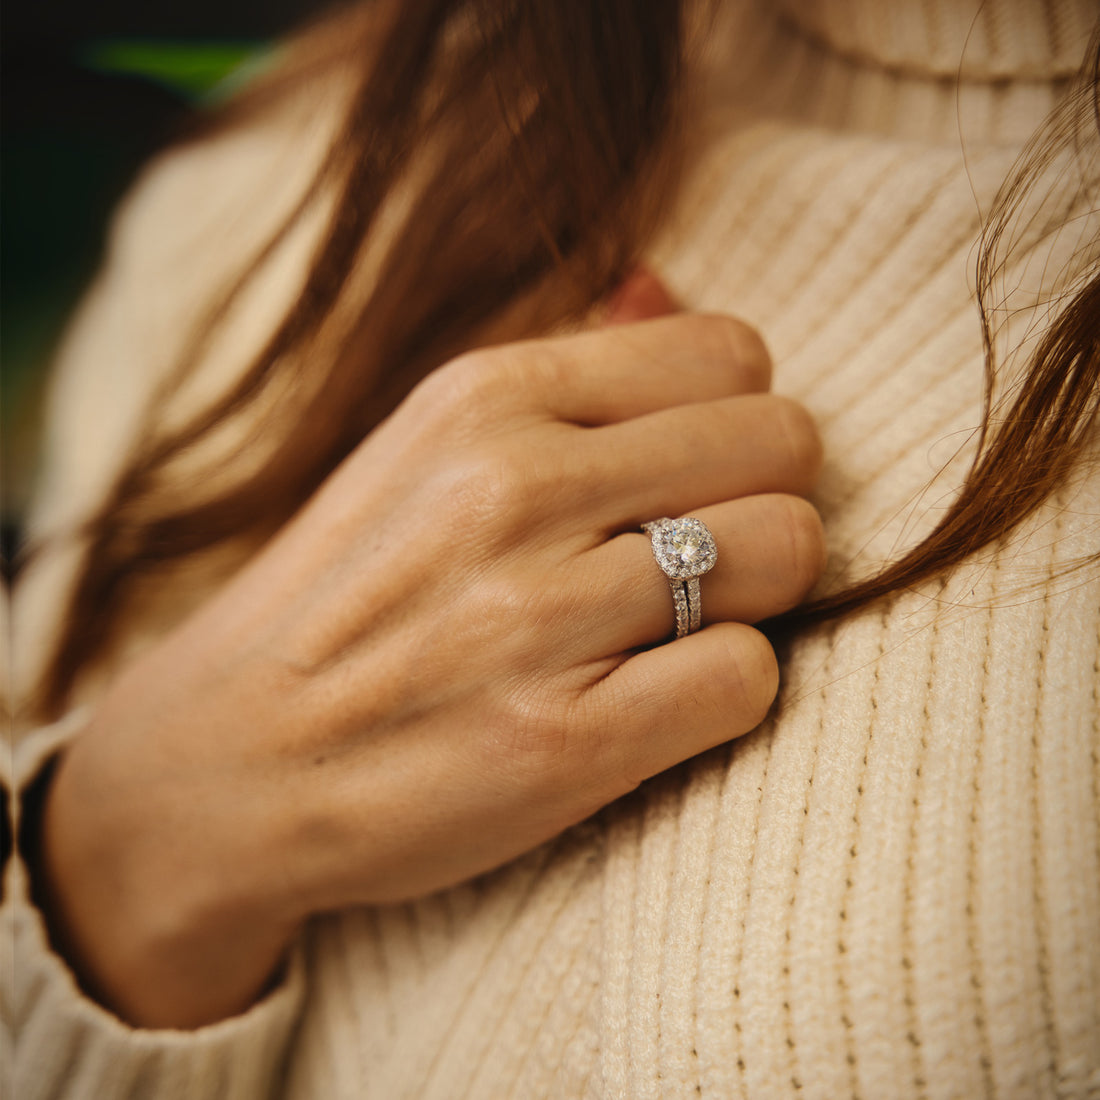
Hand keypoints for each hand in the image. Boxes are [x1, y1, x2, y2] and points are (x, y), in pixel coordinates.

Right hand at [39, 305, 823, 1026]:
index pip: (731, 352)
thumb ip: (557, 376)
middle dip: (764, 501)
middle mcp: (516, 486)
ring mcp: (540, 616)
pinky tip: (657, 702)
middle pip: (783, 444)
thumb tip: (665, 292)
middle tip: (700, 557)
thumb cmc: (344, 605)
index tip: (694, 477)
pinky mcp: (565, 742)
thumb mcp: (422, 450)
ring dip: (756, 598)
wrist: (225, 767)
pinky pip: (748, 677)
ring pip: (787, 552)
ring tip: (676, 628)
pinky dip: (724, 691)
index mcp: (485, 396)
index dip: (736, 421)